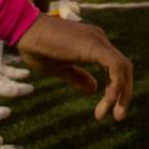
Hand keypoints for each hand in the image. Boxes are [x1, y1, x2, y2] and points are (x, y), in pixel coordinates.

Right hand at [17, 15, 132, 121]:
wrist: (25, 31)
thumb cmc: (38, 47)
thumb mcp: (60, 68)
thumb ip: (77, 76)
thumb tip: (94, 89)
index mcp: (93, 44)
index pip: (115, 68)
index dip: (115, 89)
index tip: (104, 111)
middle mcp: (99, 39)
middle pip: (123, 68)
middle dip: (123, 94)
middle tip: (117, 117)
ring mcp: (98, 40)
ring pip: (123, 68)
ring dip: (121, 94)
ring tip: (110, 114)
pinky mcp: (94, 45)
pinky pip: (116, 66)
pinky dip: (117, 84)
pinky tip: (109, 98)